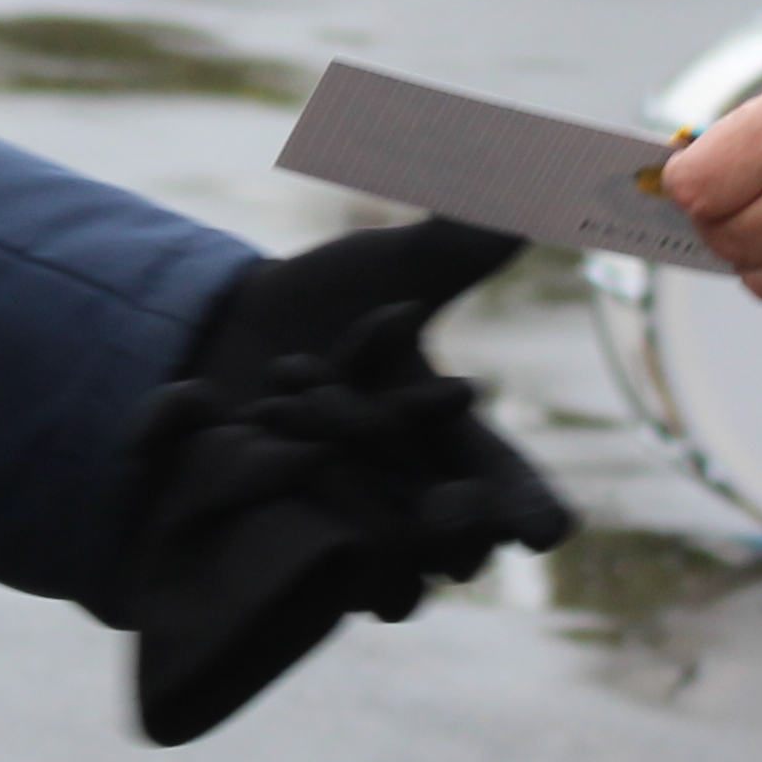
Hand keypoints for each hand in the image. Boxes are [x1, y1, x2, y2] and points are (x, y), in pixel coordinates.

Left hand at [115, 219, 570, 746]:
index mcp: (453, 445)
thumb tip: (544, 180)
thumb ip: (460, 237)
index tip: (548, 528)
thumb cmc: (318, 301)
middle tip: (456, 511)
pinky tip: (271, 483)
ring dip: (373, 531)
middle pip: (457, 550)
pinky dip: (291, 531)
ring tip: (337, 477)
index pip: (510, 488)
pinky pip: (301, 576)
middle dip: (462, 533)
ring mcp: (346, 537)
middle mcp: (408, 504)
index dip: (531, 508)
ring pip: (387, 581)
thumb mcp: (391, 267)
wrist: (213, 334)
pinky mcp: (280, 553)